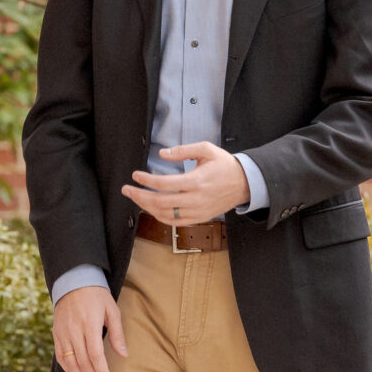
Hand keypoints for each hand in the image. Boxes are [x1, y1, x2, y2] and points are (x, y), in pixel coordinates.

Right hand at [52, 284, 126, 371]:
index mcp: (89, 324)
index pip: (95, 355)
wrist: (72, 281)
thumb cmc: (97, 295)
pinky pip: (61, 357)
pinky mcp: (56, 334)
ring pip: (71, 363)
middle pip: (83, 363)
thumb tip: (124, 354)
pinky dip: (69, 370)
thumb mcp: (112, 310)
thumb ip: (117, 333)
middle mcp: (74, 331)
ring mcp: (63, 333)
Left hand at [121, 142, 248, 223]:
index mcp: (196, 181)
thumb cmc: (225, 165)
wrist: (244, 184)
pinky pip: (174, 222)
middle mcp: (195, 199)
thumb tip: (162, 154)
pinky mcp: (199, 218)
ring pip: (165, 214)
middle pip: (160, 202)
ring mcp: (197, 211)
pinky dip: (159, 216)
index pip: (164, 184)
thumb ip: (183, 151)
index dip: (146, 180)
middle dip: (139, 196)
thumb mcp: (206, 150)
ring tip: (135, 198)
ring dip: (146, 207)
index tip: (135, 175)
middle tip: (127, 189)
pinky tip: (151, 208)